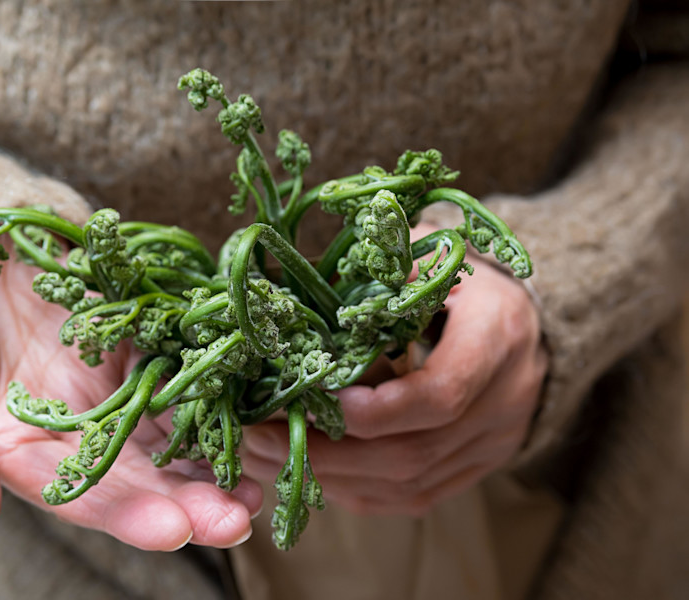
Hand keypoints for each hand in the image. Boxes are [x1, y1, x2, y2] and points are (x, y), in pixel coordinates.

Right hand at [0, 234, 260, 549]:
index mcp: (17, 446)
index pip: (79, 494)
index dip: (128, 514)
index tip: (179, 528)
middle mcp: (71, 424)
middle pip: (139, 475)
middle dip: (192, 501)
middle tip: (244, 516)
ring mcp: (107, 380)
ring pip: (171, 431)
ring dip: (218, 457)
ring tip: (267, 477)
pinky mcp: (133, 336)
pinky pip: (182, 366)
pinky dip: (219, 389)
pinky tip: (257, 406)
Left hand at [242, 255, 546, 515]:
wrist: (524, 321)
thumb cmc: (459, 279)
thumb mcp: (425, 256)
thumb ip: (377, 277)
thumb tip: (300, 303)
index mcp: (497, 336)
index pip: (441, 394)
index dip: (377, 409)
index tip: (317, 400)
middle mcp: (504, 400)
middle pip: (414, 452)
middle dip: (329, 452)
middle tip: (260, 437)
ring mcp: (493, 444)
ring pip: (409, 484)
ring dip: (330, 478)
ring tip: (267, 457)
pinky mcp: (475, 468)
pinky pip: (413, 497)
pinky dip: (355, 490)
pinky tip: (309, 474)